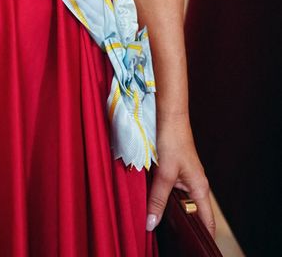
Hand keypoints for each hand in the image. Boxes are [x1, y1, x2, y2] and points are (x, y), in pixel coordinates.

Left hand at [146, 114, 215, 236]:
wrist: (169, 115)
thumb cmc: (172, 140)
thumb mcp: (164, 173)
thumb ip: (157, 199)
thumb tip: (151, 224)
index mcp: (200, 189)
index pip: (207, 222)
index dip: (203, 238)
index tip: (194, 250)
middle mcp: (196, 186)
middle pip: (193, 215)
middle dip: (184, 229)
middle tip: (173, 242)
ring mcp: (186, 179)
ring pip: (180, 204)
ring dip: (170, 213)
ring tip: (159, 226)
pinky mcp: (175, 173)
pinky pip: (171, 193)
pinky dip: (163, 200)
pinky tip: (152, 205)